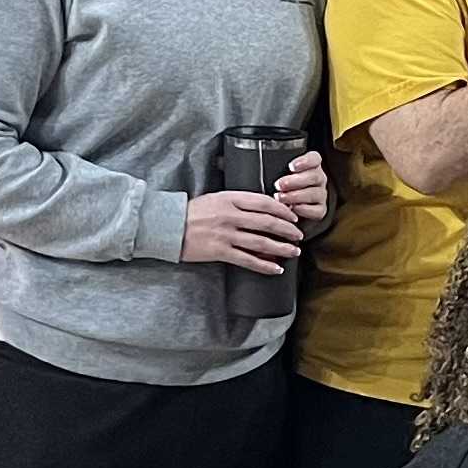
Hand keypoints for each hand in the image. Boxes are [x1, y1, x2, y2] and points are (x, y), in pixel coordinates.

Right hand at [180, 189, 302, 273]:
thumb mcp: (215, 198)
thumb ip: (237, 202)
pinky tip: (276, 269)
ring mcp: (226, 234)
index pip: (264, 202)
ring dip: (281, 248)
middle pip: (267, 222)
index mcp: (230, 198)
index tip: (293, 216)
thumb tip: (263, 208)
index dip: (283, 210)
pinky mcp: (220, 251)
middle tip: (299, 235)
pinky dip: (264, 265)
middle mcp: (230, 215)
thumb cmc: (192, 212)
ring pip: (261, 242)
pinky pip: (248, 260)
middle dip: (287, 230)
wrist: (167, 226)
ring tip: (294, 252)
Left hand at [272, 148, 329, 233]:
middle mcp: (318, 179)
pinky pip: (316, 210)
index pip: (314, 159)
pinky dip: (304, 210)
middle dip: (296, 181)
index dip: (305, 161)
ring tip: (281, 198)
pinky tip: (292, 209)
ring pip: (314, 193)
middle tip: (279, 185)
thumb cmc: (278, 189)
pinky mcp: (320, 210)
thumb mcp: (275, 174)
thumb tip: (253, 163)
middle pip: (314, 176)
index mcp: (310, 166)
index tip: (291, 166)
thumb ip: (271, 168)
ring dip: (296, 196)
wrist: (284, 212)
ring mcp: (320, 195)